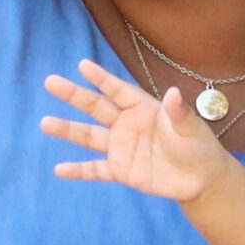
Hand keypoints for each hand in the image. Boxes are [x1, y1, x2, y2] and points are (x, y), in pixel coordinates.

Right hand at [42, 57, 235, 204]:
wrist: (200, 178)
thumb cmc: (197, 145)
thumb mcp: (190, 127)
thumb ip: (179, 112)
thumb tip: (174, 93)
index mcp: (143, 108)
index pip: (118, 90)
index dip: (102, 79)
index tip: (83, 65)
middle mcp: (127, 124)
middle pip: (96, 107)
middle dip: (74, 95)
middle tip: (50, 82)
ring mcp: (121, 147)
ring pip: (89, 136)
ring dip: (68, 130)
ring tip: (45, 123)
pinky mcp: (121, 170)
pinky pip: (96, 170)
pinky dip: (79, 171)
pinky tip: (59, 170)